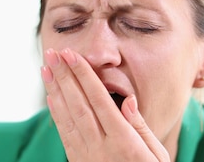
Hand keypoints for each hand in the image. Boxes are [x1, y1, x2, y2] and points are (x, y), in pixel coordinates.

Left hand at [41, 48, 169, 161]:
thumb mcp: (157, 155)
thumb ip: (140, 127)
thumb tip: (128, 100)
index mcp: (122, 140)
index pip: (98, 100)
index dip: (83, 76)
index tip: (72, 55)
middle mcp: (100, 146)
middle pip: (78, 104)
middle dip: (64, 76)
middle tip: (53, 52)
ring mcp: (86, 155)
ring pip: (67, 116)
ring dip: (55, 90)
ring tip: (46, 68)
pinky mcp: (77, 161)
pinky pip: (64, 133)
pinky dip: (56, 113)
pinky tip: (51, 97)